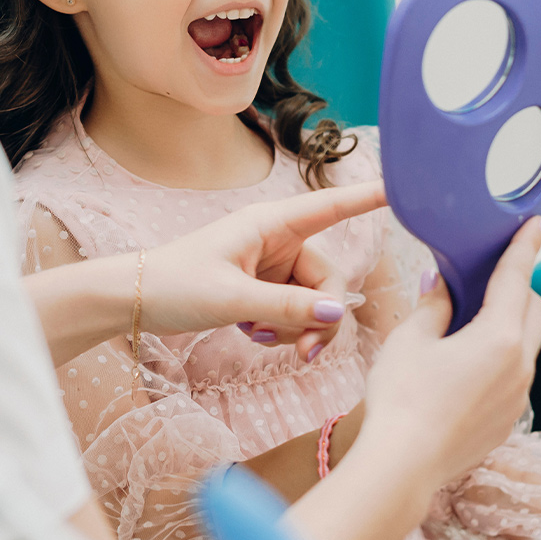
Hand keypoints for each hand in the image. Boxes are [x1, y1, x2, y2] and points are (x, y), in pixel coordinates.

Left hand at [140, 181, 385, 359]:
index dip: (370, 197)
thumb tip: (338, 313)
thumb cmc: (175, 283)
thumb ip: (287, 307)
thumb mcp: (232, 298)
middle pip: (329, 280)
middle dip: (319, 317)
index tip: (405, 188)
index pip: (332, 206)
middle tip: (302, 351)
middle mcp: (279, 240)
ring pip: (314, 302)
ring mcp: (273, 266)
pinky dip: (282, 329)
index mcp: (272, 223)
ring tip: (259, 336)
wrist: (135, 299)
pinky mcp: (265, 288)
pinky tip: (252, 333)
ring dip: (297, 327)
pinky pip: (295, 312)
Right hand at [361, 216, 540, 490]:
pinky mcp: (507, 421)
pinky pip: (513, 376)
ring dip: (507, 326)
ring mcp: (517, 397)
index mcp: (499, 336)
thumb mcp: (410, 339)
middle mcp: (519, 366)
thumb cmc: (402, 399)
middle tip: (485, 279)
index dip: (524, 246)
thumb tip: (442, 285)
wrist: (402, 465)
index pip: (516, 277)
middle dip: (516, 288)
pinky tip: (462, 367)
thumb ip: (434, 306)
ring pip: (525, 345)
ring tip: (467, 325)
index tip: (536, 224)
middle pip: (532, 310)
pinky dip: (498, 359)